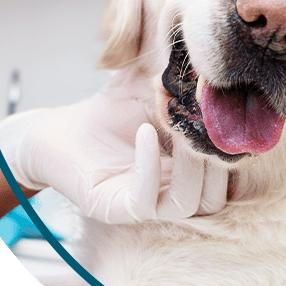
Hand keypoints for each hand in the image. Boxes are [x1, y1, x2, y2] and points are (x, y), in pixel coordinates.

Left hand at [0, 84, 227, 223]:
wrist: (57, 130)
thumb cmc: (105, 119)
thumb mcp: (154, 105)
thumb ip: (181, 100)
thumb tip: (212, 77)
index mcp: (181, 175)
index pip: (221, 178)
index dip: (227, 152)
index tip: (225, 116)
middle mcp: (166, 195)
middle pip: (213, 199)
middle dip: (217, 163)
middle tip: (208, 126)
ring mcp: (141, 205)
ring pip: (187, 204)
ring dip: (191, 167)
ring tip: (181, 129)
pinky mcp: (113, 208)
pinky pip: (143, 199)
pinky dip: (149, 164)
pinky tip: (146, 131)